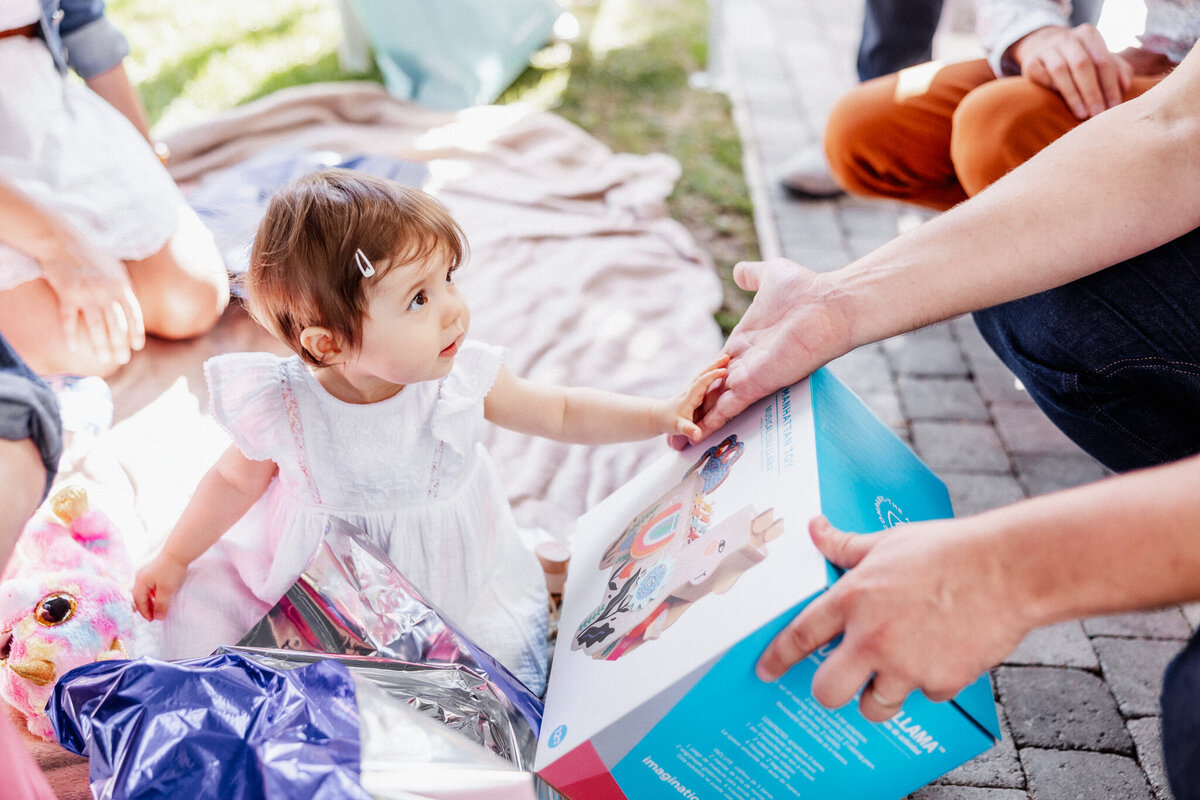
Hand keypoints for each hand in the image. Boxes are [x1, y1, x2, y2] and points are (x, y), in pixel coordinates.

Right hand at [38, 224, 145, 366]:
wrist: (63, 240)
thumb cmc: (91, 255)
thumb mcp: (116, 268)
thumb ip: (125, 285)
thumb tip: (132, 303)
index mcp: (121, 286)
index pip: (133, 314)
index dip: (136, 332)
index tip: (137, 347)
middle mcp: (107, 291)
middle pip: (117, 324)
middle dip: (121, 344)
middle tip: (122, 360)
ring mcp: (87, 293)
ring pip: (96, 325)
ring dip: (100, 344)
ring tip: (103, 358)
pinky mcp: (67, 293)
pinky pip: (70, 319)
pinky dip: (71, 335)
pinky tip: (74, 348)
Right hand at [132, 553, 187, 620]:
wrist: (178, 552)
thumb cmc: (171, 570)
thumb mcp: (167, 590)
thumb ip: (161, 605)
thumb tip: (158, 618)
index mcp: (141, 582)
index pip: (139, 602)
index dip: (145, 612)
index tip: (153, 620)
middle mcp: (140, 577)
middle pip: (139, 596)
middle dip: (146, 607)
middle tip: (154, 616)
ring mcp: (146, 572)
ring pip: (145, 591)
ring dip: (150, 600)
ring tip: (158, 608)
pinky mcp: (154, 569)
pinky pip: (150, 585)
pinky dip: (153, 593)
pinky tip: (161, 596)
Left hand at [659, 354, 729, 442]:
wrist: (657, 415)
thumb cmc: (668, 420)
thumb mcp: (678, 427)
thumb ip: (688, 430)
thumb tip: (697, 435)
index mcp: (689, 397)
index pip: (701, 383)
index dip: (711, 376)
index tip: (723, 370)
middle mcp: (690, 390)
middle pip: (702, 374)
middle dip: (714, 365)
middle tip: (727, 356)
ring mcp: (692, 389)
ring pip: (703, 374)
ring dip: (714, 365)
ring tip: (726, 357)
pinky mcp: (693, 391)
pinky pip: (704, 378)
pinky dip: (712, 370)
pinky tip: (719, 365)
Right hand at [671, 259, 848, 447]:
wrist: (829, 305)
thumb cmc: (806, 290)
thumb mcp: (770, 276)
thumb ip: (752, 277)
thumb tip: (739, 272)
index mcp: (745, 343)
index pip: (717, 368)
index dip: (701, 382)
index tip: (687, 396)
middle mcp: (745, 363)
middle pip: (713, 392)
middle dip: (694, 410)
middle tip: (674, 431)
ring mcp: (750, 376)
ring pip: (716, 403)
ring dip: (697, 421)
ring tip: (677, 441)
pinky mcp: (756, 385)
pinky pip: (729, 407)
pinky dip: (712, 421)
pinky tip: (696, 435)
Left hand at [756, 516, 1029, 721]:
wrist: (1007, 569)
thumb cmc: (947, 550)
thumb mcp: (888, 542)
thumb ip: (846, 545)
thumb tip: (815, 528)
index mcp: (852, 599)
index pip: (800, 636)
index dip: (778, 657)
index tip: (765, 671)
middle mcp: (872, 637)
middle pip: (828, 692)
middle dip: (830, 691)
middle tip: (841, 681)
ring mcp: (906, 664)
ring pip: (875, 705)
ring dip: (880, 694)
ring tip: (894, 670)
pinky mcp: (940, 681)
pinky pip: (924, 696)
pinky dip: (928, 683)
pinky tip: (940, 654)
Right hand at [1011, 24, 1131, 118]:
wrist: (1044, 48)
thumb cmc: (1079, 59)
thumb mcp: (1099, 59)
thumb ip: (1117, 70)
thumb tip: (1125, 87)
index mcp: (1089, 34)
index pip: (1103, 61)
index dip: (1109, 85)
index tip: (1114, 107)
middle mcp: (1067, 38)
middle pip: (1082, 65)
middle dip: (1092, 92)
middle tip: (1098, 114)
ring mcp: (1046, 49)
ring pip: (1060, 71)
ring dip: (1073, 95)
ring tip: (1082, 114)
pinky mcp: (1029, 61)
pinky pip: (1039, 75)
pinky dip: (1049, 87)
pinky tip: (1056, 101)